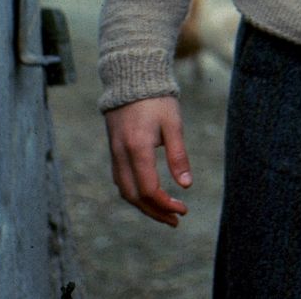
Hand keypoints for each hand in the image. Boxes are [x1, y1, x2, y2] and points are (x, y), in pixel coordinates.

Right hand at [104, 95, 191, 225]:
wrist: (130, 79)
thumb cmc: (156, 100)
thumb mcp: (173, 124)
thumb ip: (178, 155)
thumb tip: (186, 185)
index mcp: (137, 149)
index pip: (148, 189)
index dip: (165, 204)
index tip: (183, 210)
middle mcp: (121, 155)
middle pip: (134, 197)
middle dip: (155, 212)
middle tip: (176, 220)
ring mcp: (114, 154)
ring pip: (125, 191)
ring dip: (144, 206)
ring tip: (165, 214)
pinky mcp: (114, 152)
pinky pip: (121, 181)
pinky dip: (135, 194)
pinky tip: (150, 197)